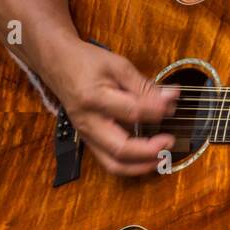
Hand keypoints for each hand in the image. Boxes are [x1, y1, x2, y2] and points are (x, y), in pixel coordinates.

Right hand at [44, 38, 177, 176]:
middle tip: (170, 141)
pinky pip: (109, 161)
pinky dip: (130, 165)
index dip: (156, 110)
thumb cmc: (86, 62)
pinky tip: (148, 159)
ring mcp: (87, 135)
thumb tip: (170, 98)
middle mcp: (88, 123)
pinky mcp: (89, 140)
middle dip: (149, 151)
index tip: (172, 104)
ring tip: (162, 158)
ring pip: (113, 164)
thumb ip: (144, 85)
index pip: (132, 112)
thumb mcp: (117, 65)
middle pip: (120, 149)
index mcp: (94, 99)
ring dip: (141, 166)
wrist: (57, 64)